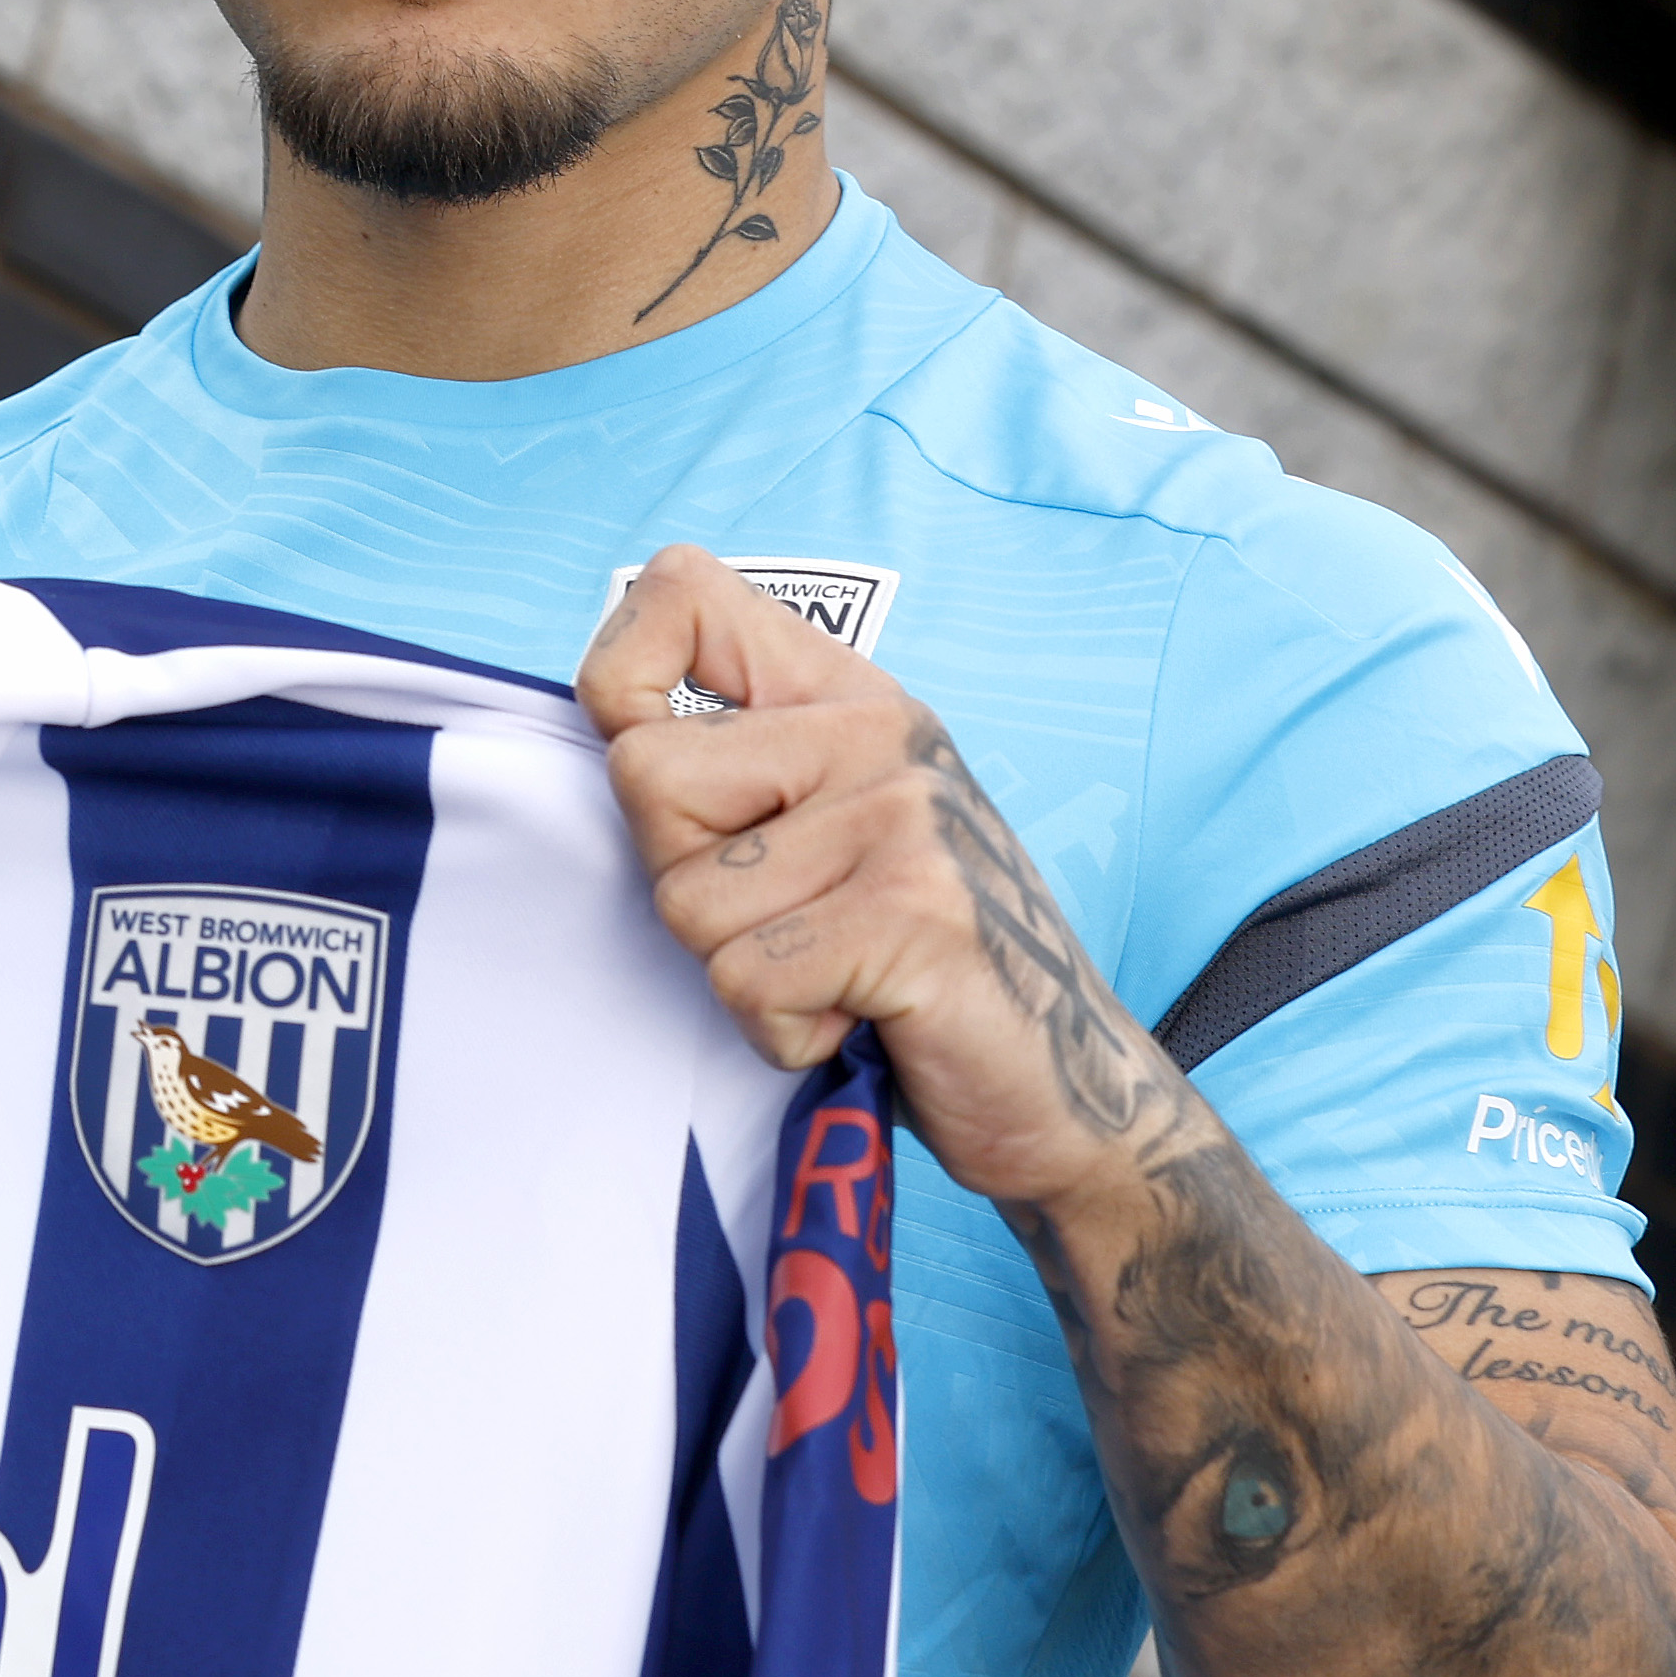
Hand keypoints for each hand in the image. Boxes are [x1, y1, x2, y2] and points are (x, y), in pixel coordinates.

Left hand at [577, 542, 1179, 1223]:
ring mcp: (904, 817)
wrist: (1066, 1086)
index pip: (680, 591)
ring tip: (834, 976)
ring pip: (686, 900)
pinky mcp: (915, 914)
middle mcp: (879, 733)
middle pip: (645, 776)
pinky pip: (747, 980)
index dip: (620, 676)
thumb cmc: (915, 965)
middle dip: (683, 882)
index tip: (664, 771)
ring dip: (740, 974)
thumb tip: (609, 729)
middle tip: (785, 925)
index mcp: (848, 697)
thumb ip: (736, 770)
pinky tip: (857, 1021)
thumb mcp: (831, 831)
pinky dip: (781, 1033)